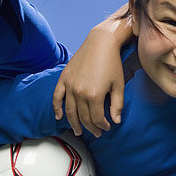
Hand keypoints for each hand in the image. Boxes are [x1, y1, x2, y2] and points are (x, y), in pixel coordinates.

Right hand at [53, 5, 131, 136]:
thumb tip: (116, 121)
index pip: (97, 119)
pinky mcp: (64, 78)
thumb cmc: (112, 62)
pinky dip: (57, 108)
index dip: (102, 126)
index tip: (107, 127)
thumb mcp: (119, 85)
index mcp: (95, 95)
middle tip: (96, 133)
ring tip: (79, 131)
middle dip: (91, 128)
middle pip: (83, 117)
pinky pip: (57, 97)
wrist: (101, 42)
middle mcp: (80, 92)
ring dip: (74, 123)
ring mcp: (70, 85)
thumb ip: (117, 105)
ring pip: (70, 111)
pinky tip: (59, 117)